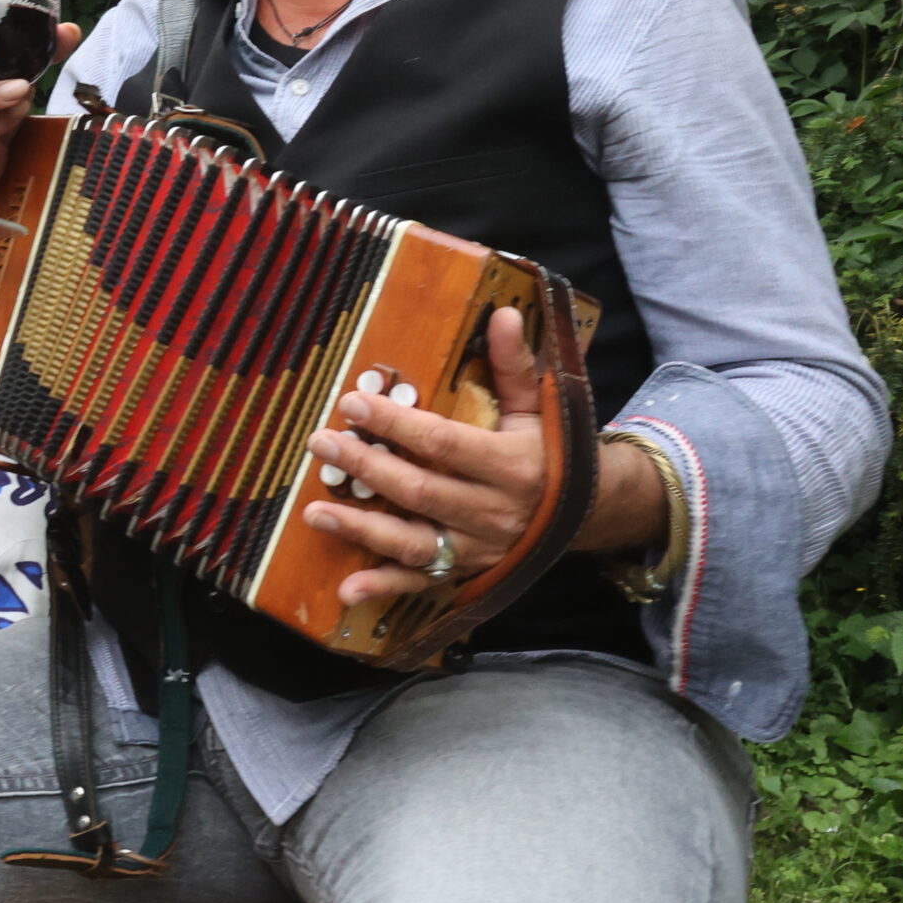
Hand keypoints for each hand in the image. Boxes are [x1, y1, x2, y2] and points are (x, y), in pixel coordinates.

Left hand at [298, 305, 642, 604]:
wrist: (588, 512)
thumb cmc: (553, 450)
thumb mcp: (540, 406)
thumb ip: (515, 364)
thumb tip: (504, 312)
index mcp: (511, 465)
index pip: (443, 443)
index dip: (396, 424)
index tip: (352, 402)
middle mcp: (493, 511)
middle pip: (419, 490)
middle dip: (365, 467)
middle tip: (320, 443)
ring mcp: (478, 547)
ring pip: (413, 541)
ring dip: (361, 528)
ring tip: (314, 509)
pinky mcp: (468, 571)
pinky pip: (422, 583)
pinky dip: (384, 588)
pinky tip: (348, 590)